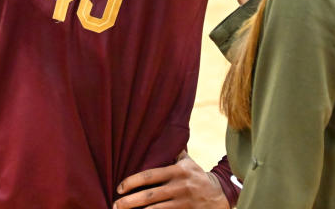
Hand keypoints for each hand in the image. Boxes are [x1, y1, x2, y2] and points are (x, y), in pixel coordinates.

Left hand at [114, 151, 228, 208]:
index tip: (119, 188)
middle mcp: (178, 187)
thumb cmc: (196, 175)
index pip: (149, 176)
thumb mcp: (187, 161)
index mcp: (176, 171)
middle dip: (130, 202)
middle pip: (149, 196)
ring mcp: (183, 203)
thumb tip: (160, 132)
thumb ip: (173, 151)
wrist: (219, 195)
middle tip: (115, 205)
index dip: (132, 182)